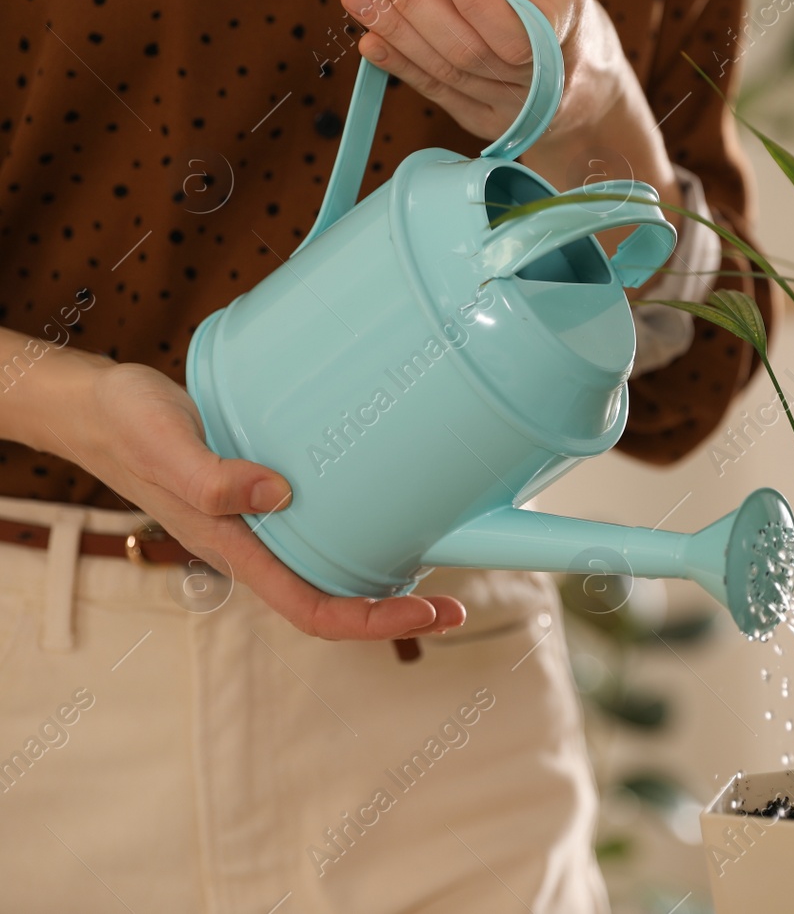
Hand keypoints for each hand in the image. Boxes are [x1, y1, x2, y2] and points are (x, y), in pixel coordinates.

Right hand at [24, 350, 464, 640]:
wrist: (101, 404)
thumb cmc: (127, 426)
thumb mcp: (163, 444)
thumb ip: (211, 477)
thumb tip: (278, 494)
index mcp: (236, 549)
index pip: (313, 610)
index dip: (373, 623)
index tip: (428, 615)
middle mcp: (259, 542)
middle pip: (336, 597)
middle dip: (397, 611)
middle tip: (457, 605)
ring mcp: (266, 517)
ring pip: (336, 561)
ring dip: (389, 569)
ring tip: (442, 558)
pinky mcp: (271, 485)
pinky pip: (327, 518)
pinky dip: (368, 521)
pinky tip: (398, 498)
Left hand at [339, 0, 681, 210]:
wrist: (587, 89)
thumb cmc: (563, 19)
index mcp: (566, 38)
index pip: (520, 32)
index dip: (481, 1)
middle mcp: (540, 83)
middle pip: (471, 52)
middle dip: (421, 6)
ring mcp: (509, 110)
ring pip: (447, 72)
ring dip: (396, 33)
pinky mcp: (482, 122)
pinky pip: (436, 91)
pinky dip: (399, 66)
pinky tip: (369, 40)